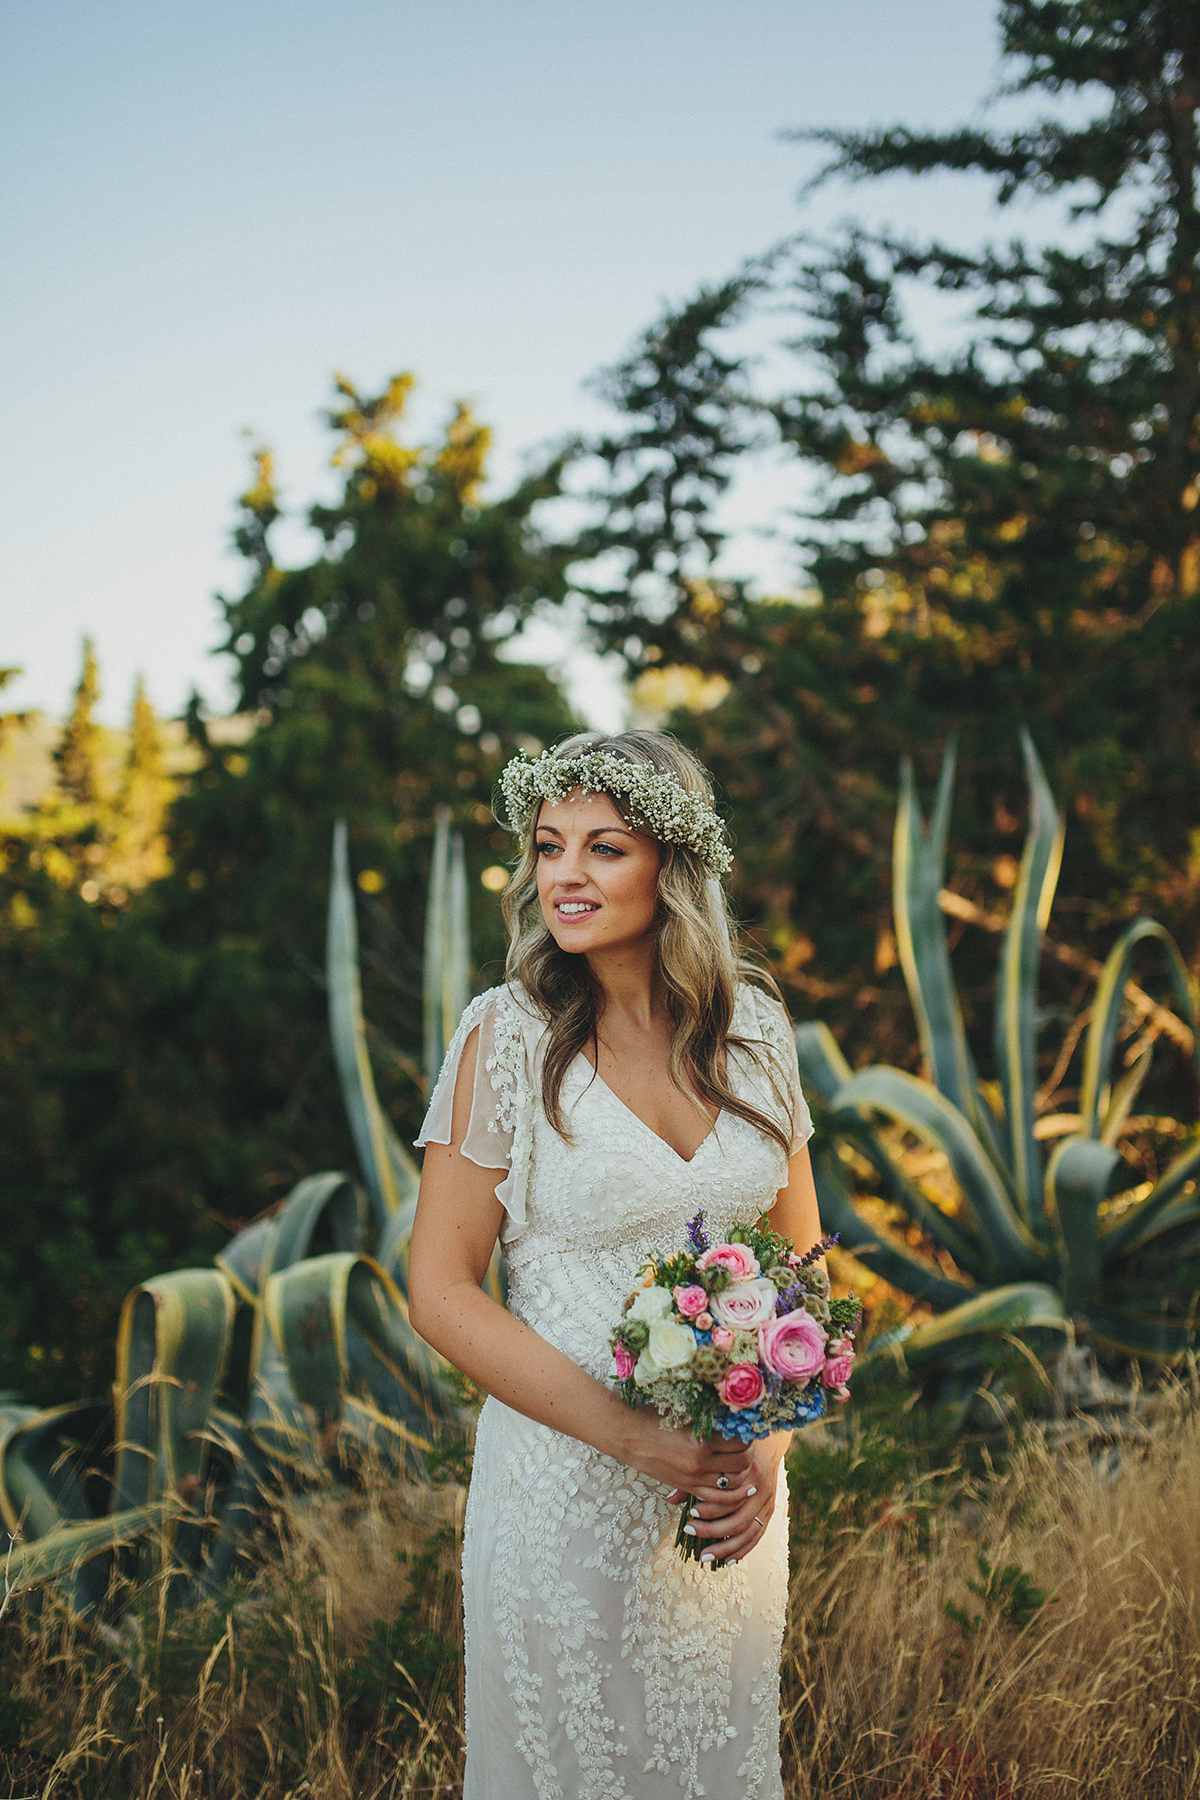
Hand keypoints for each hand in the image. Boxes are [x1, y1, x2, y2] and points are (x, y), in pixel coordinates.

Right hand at [616, 1409, 753, 1493]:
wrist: (627, 1436)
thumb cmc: (654, 1418)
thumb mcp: (685, 1414)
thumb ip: (709, 1419)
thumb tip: (734, 1415)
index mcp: (702, 1440)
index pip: (740, 1441)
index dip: (748, 1435)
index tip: (746, 1429)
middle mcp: (700, 1462)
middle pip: (741, 1463)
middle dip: (748, 1454)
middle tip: (747, 1446)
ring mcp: (694, 1478)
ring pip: (732, 1484)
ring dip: (742, 1476)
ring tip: (745, 1467)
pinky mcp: (686, 1487)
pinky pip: (716, 1498)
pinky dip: (730, 1497)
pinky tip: (738, 1490)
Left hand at [666, 1437, 784, 1564]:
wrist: (766, 1445)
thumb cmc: (734, 1452)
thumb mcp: (717, 1458)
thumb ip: (696, 1479)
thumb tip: (670, 1499)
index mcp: (747, 1473)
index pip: (728, 1497)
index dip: (709, 1508)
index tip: (690, 1513)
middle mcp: (759, 1489)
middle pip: (737, 1520)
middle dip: (713, 1531)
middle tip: (691, 1533)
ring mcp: (767, 1502)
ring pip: (747, 1532)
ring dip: (726, 1548)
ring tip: (705, 1556)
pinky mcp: (770, 1511)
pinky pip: (757, 1536)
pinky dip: (743, 1550)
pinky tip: (728, 1561)